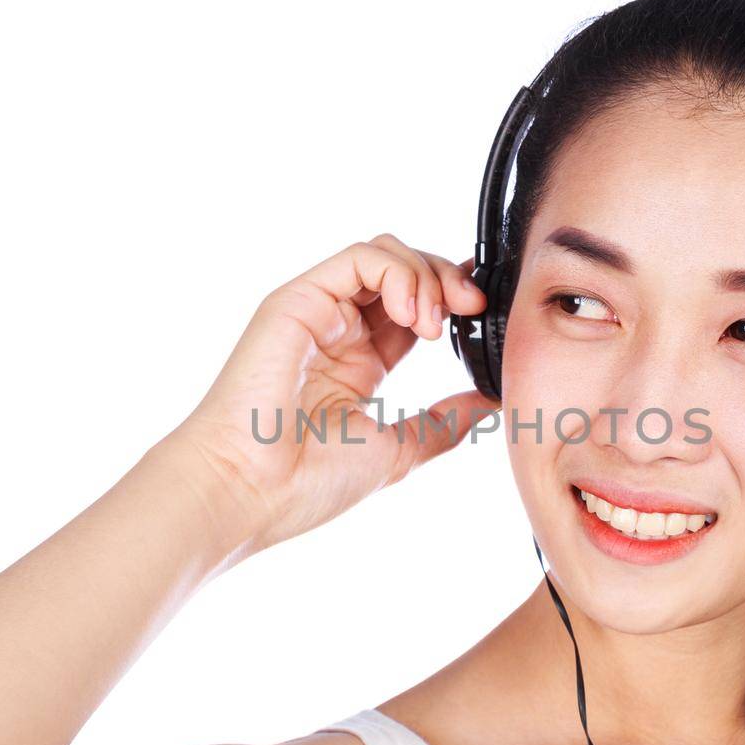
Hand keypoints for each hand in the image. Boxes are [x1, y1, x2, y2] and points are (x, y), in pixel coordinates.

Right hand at [159, 234, 493, 554]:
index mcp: (359, 363)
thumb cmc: (307, 481)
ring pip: (385, 255)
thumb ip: (444, 422)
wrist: (253, 489)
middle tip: (474, 309)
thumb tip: (490, 401)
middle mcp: (338, 330)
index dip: (454, 301)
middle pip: (405, 272)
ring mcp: (318, 311)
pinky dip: (398, 273)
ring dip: (427, 276)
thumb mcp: (398, 450)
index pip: (415, 308)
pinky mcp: (299, 298)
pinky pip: (360, 258)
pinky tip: (412, 313)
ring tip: (435, 323)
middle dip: (449, 281)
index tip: (486, 315)